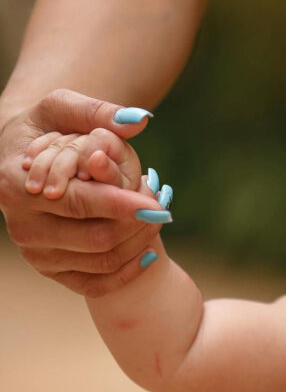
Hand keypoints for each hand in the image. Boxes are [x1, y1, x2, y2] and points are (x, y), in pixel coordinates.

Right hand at [0, 90, 167, 295]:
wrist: (22, 158)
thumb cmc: (45, 127)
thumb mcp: (61, 108)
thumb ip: (98, 112)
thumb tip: (139, 120)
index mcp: (16, 186)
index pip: (80, 202)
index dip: (122, 204)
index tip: (157, 203)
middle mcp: (22, 226)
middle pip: (97, 237)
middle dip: (137, 224)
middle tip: (162, 207)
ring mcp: (35, 253)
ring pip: (101, 260)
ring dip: (138, 243)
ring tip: (157, 219)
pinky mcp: (50, 270)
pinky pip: (94, 284)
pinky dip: (126, 271)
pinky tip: (149, 251)